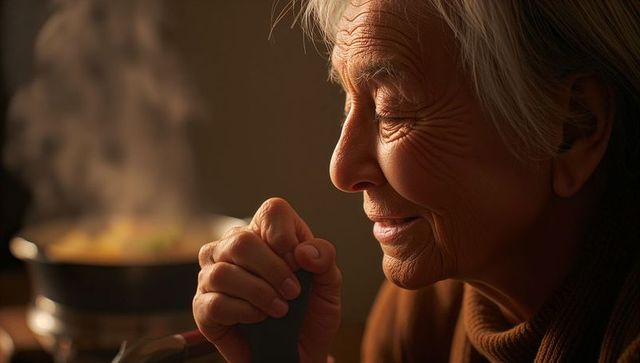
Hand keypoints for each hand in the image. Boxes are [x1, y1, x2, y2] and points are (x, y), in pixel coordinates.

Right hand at [193, 198, 341, 362]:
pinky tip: (259, 318)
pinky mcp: (203, 306)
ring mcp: (213, 275)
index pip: (271, 211)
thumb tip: (304, 251)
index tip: (299, 263)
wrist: (297, 352)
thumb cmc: (309, 314)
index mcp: (267, 233)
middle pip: (242, 241)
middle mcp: (233, 248)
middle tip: (293, 292)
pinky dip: (243, 312)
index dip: (285, 234)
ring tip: (280, 310)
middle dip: (273, 269)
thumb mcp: (329, 285)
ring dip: (259, 293)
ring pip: (223, 272)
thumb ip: (324, 260)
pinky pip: (214, 303)